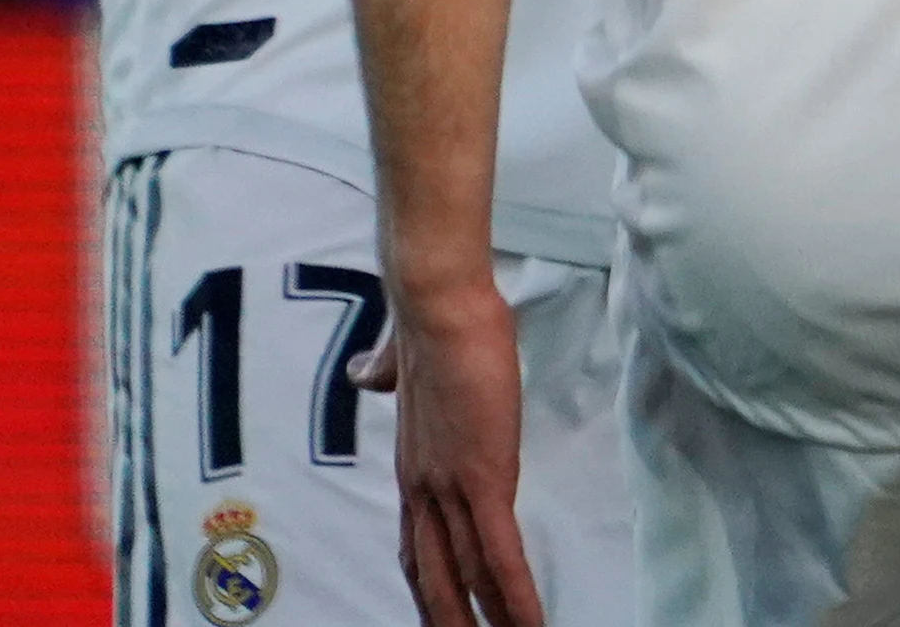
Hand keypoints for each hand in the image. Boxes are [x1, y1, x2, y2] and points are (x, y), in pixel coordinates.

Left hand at [369, 274, 542, 626]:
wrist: (437, 304)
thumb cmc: (434, 324)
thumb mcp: (406, 360)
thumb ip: (386, 375)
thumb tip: (367, 372)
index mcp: (413, 467)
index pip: (415, 544)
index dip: (427, 584)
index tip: (438, 610)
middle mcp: (423, 488)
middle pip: (432, 575)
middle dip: (448, 618)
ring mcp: (451, 487)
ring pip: (467, 574)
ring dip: (489, 619)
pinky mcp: (484, 479)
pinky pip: (500, 554)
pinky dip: (517, 595)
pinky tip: (533, 624)